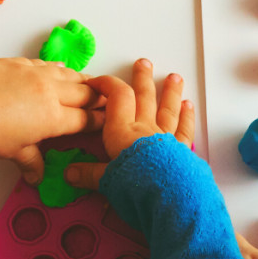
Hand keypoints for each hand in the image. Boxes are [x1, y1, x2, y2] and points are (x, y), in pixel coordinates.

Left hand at [0, 58, 105, 183]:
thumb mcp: (14, 152)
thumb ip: (32, 163)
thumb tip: (37, 178)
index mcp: (55, 118)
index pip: (87, 119)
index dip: (101, 121)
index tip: (108, 121)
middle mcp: (52, 93)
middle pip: (87, 93)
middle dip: (99, 99)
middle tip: (107, 102)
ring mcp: (37, 74)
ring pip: (71, 75)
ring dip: (83, 81)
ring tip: (90, 85)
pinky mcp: (22, 63)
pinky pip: (49, 64)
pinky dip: (59, 70)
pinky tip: (60, 71)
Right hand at [64, 58, 195, 189]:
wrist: (167, 195)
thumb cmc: (134, 185)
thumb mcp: (106, 181)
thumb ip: (90, 175)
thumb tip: (68, 174)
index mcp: (122, 132)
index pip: (116, 97)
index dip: (107, 85)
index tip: (98, 81)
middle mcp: (144, 129)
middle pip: (144, 97)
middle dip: (142, 79)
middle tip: (144, 63)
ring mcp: (165, 137)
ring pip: (168, 108)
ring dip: (170, 92)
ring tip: (174, 77)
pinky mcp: (182, 150)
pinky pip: (184, 129)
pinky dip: (186, 117)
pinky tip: (188, 106)